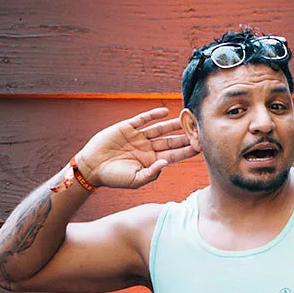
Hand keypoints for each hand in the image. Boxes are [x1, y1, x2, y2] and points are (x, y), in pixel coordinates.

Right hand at [74, 107, 198, 188]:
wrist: (92, 167)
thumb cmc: (113, 178)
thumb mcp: (135, 180)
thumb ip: (151, 174)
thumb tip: (165, 163)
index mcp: (151, 161)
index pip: (174, 155)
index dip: (187, 151)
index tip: (201, 146)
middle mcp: (148, 147)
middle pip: (171, 140)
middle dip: (185, 136)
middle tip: (200, 130)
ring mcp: (138, 136)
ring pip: (160, 128)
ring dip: (172, 124)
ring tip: (186, 118)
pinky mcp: (127, 127)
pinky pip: (142, 119)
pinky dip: (153, 115)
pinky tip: (164, 112)